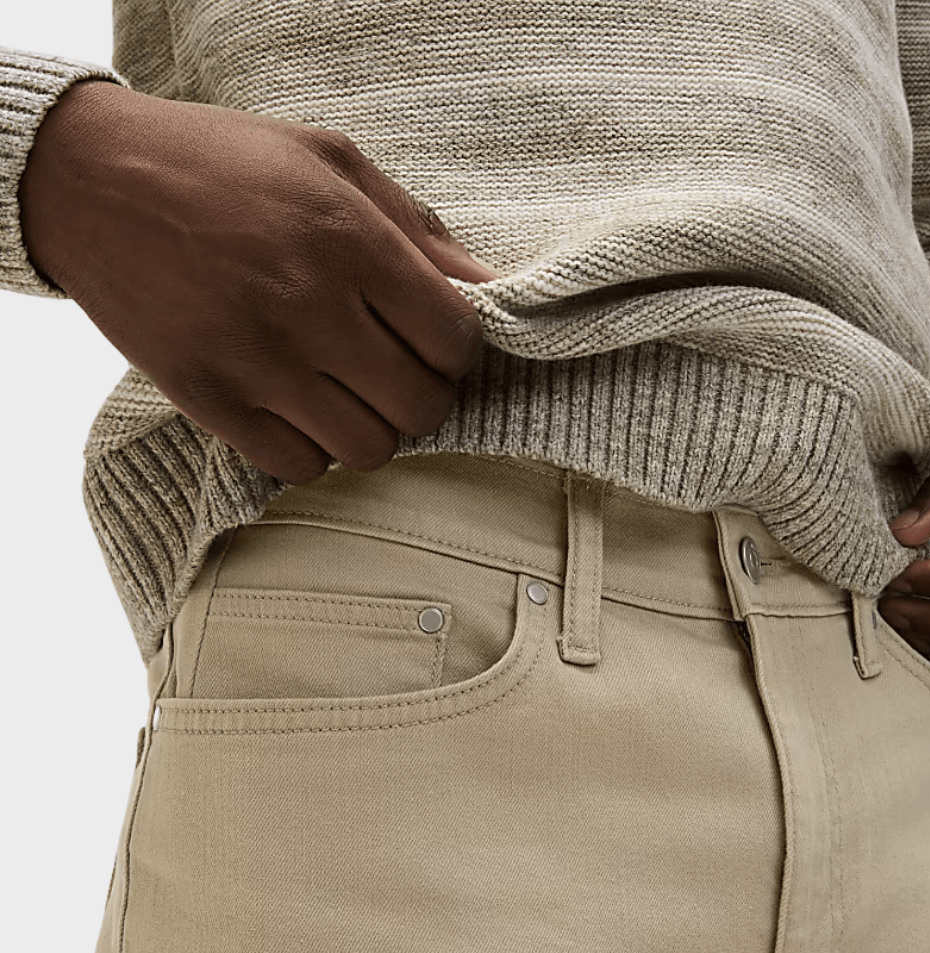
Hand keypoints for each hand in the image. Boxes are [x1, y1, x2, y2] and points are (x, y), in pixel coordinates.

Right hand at [18, 81, 498, 481]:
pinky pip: (299, 466)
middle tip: (397, 369)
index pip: (454, 339)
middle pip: (420, 405)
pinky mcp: (209, 400)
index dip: (459, 349)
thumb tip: (492, 290)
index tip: (436, 339)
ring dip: (371, 426)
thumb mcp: (330, 161)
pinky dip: (313, 447)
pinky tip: (300, 407)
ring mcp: (255, 361)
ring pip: (368, 449)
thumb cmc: (222, 164)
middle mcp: (307, 306)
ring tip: (348, 389)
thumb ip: (419, 230)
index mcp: (347, 239)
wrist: (88, 182)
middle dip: (424, 393)